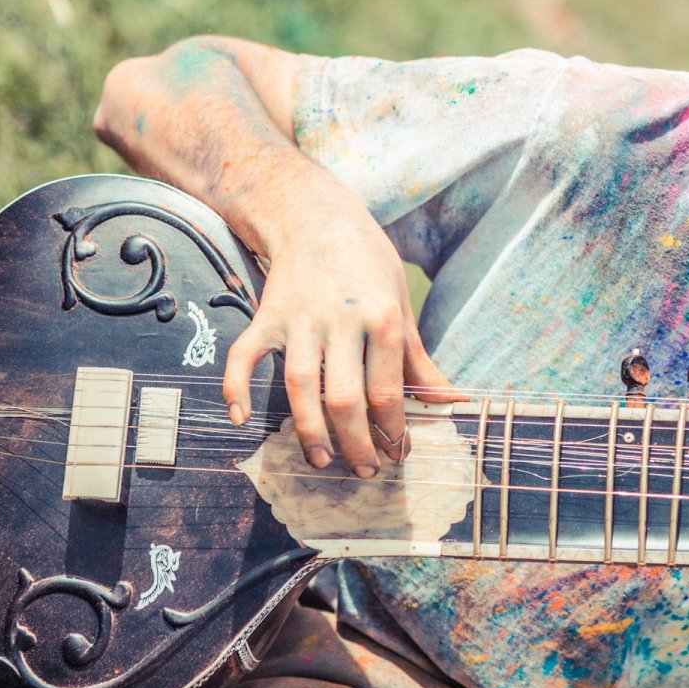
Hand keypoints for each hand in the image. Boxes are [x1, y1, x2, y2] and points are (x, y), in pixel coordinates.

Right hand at [221, 183, 461, 476]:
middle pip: (344, 398)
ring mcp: (298, 319)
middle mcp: (340, 321)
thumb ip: (420, 360)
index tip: (399, 452)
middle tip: (365, 470)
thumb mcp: (402, 307)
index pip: (387, 390)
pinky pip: (245, 356)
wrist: (316, 216)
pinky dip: (236, 387)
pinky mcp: (265, 315)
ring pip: (300, 387)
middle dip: (356, 442)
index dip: (394, 429)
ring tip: (322, 460)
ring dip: (309, 431)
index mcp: (382, 319)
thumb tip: (452, 402)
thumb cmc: (369, 265)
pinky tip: (240, 419)